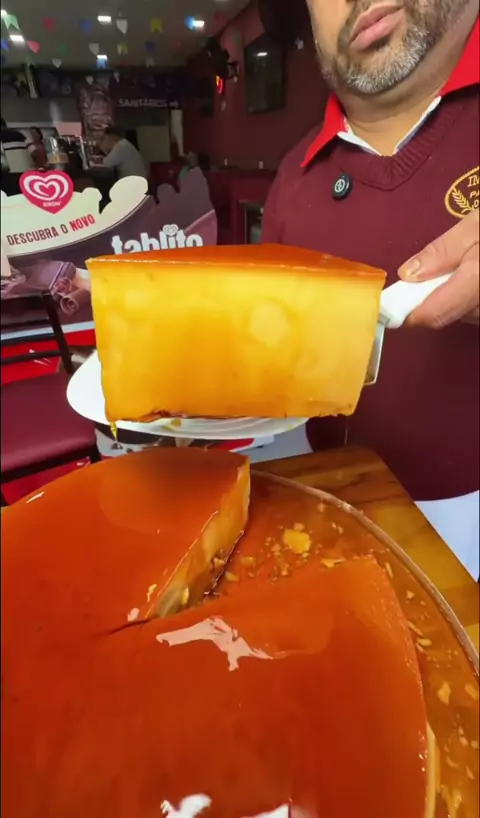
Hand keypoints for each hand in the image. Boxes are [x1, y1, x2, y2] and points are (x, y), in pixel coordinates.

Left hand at [398, 210, 478, 327]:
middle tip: (439, 270)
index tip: (392, 306)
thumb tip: (407, 275)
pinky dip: (472, 299)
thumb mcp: (478, 224)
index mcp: (479, 280)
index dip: (408, 313)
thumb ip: (443, 251)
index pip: (434, 314)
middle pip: (448, 316)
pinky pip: (478, 313)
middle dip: (434, 297)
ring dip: (456, 298)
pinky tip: (478, 279)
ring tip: (470, 267)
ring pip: (466, 316)